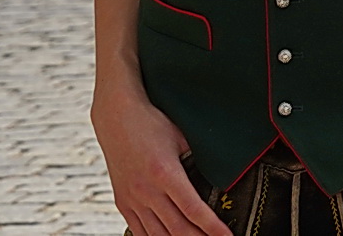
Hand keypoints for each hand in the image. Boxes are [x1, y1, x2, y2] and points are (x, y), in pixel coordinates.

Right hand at [92, 88, 229, 235]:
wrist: (115, 118)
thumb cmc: (151, 123)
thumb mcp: (180, 138)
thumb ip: (196, 160)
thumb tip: (216, 177)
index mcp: (165, 173)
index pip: (194, 209)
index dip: (212, 227)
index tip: (227, 235)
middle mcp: (147, 191)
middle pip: (178, 228)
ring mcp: (133, 199)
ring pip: (158, 234)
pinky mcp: (123, 203)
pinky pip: (139, 231)